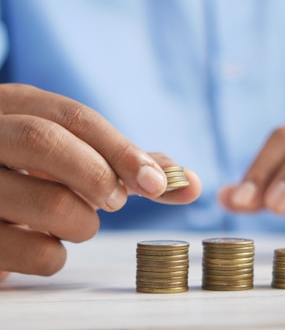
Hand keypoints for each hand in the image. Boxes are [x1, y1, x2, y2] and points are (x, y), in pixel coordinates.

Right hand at [0, 84, 200, 278]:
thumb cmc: (38, 171)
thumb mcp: (74, 153)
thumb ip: (128, 163)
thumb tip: (190, 182)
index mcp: (16, 106)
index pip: (75, 117)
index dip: (122, 150)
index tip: (157, 182)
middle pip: (46, 140)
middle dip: (97, 174)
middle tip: (116, 201)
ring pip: (45, 200)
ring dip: (82, 222)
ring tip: (78, 221)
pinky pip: (28, 252)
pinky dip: (54, 255)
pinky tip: (47, 242)